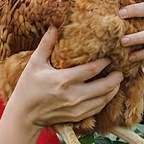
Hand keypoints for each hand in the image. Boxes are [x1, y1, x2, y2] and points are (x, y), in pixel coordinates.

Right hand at [7, 29, 122, 127]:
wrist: (24, 115)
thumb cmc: (28, 87)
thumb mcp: (35, 63)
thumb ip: (46, 45)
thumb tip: (54, 26)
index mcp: (63, 80)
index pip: (92, 69)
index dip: (105, 61)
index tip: (110, 55)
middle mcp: (73, 96)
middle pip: (104, 86)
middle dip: (116, 76)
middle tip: (120, 68)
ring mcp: (77, 108)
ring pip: (104, 98)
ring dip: (114, 88)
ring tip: (117, 79)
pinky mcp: (78, 117)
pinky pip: (98, 108)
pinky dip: (106, 99)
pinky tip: (108, 92)